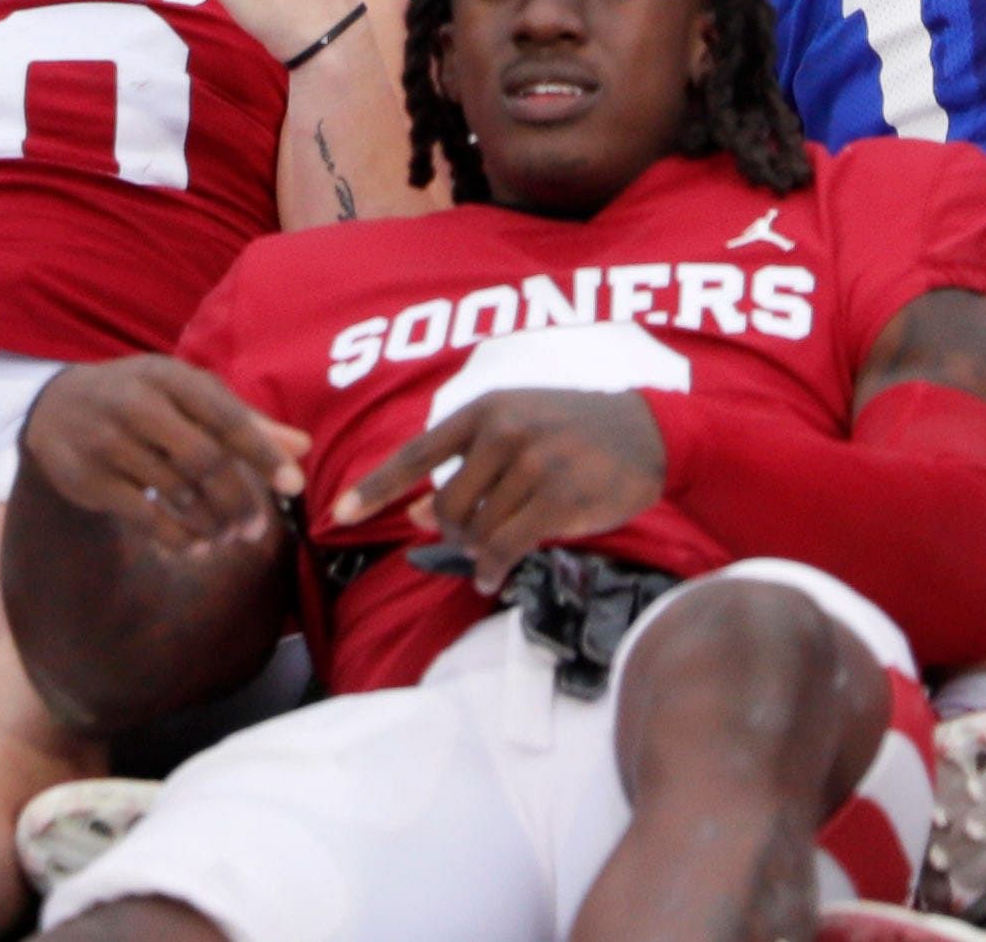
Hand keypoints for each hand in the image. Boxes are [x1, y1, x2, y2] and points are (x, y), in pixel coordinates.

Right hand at [20, 353, 304, 552]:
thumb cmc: (141, 399)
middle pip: (204, 459)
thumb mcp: (186, 396)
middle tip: (257, 530)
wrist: (56, 408)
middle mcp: (137, 403)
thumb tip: (302, 447)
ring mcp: (110, 441)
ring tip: (229, 537)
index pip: (226, 416)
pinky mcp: (90, 479)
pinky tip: (196, 546)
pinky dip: (177, 536)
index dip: (263, 453)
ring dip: (211, 522)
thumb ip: (243, 420)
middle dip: (238, 500)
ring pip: (176, 491)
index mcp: (169, 376)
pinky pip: (145, 516)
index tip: (295, 486)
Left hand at [338, 389, 666, 589]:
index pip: (417, 453)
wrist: (647, 430)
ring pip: (478, 530)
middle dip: (453, 533)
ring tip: (495, 552)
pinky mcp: (559, 497)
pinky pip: (506, 547)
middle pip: (446, 507)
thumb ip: (466, 469)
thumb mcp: (515, 433)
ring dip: (480, 551)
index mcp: (484, 410)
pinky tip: (491, 576)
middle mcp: (504, 431)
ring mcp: (534, 463)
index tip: (337, 513)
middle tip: (473, 539)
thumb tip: (416, 514)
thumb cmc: (572, 430)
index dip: (375, 487)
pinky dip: (492, 568)